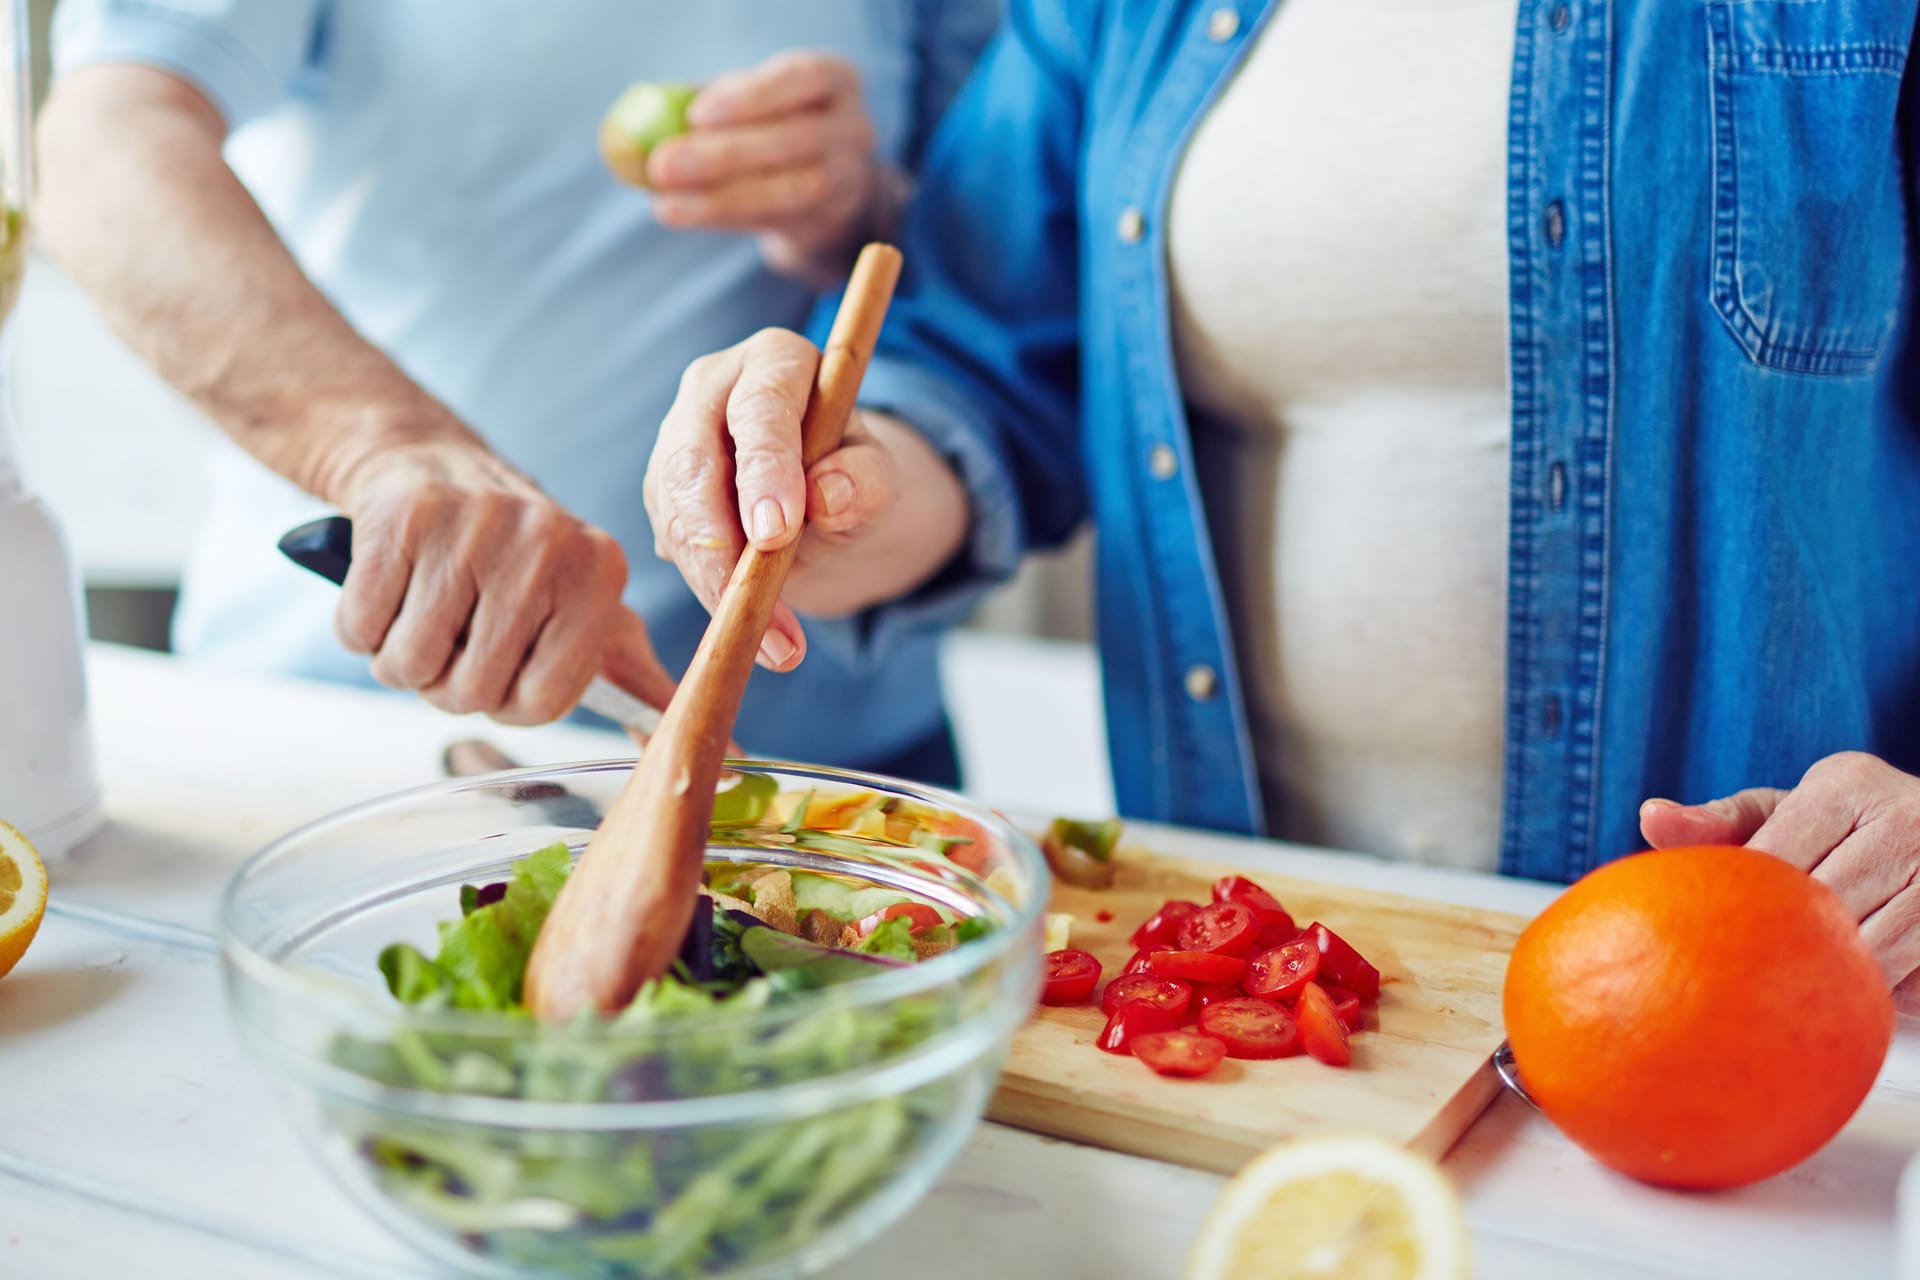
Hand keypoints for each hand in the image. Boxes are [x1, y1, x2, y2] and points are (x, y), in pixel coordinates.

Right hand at [332, 442, 678, 723]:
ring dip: (401, 659)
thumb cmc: (521, 565)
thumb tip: (722, 754)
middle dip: (449, 686)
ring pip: (407, 664)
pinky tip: (391, 589)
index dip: (508, 705)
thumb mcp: (595, 616)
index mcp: (601, 573)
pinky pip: (359, 627)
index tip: (505, 672)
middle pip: (469, 691)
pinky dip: (361, 626)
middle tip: (457, 642)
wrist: (435, 467)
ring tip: (424, 616)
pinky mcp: (400, 517)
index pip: (542, 702)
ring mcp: (472, 525)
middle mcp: (545, 544)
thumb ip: (646, 687)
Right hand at [644, 328, 968, 670]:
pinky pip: (674, 546)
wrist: (830, 506)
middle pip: (693, 462)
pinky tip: (754, 629)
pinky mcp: (665, 493)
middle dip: (718, 540)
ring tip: (774, 642)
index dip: (764, 470)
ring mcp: (678, 441)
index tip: (775, 534)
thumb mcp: (880, 479)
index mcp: (775, 361)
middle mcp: (713, 390)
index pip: (760, 409)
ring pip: (676, 514)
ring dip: (715, 582)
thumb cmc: (856, 477)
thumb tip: (828, 495)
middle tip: (750, 601)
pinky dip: (710, 593)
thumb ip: (865, 480)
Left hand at [646, 51, 896, 283]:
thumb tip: (638, 121)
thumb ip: (702, 104)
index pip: (804, 78)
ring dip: (718, 196)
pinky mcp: (828, 221)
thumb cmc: (773, 128)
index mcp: (833, 79)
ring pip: (787, 190)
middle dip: (724, 154)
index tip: (697, 115)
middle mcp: (853, 128)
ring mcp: (849, 179)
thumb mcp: (748, 103)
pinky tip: (677, 211)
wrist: (824, 193)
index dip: (753, 96)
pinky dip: (720, 215)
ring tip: (663, 199)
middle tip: (662, 165)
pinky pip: (773, 220)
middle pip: (795, 140)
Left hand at [1640, 751, 1919, 1007]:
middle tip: (1764, 964)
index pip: (1773, 861)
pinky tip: (1860, 984)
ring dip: (1834, 976)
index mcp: (1847, 783)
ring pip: (1869, 952)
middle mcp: (1907, 817)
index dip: (1747, 906)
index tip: (1734, 927)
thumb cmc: (1844, 834)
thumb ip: (1718, 824)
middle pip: (1820, 909)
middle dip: (1789, 944)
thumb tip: (1651, 816)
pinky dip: (1880, 991)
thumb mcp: (1783, 816)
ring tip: (1811, 978)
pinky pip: (1909, 980)